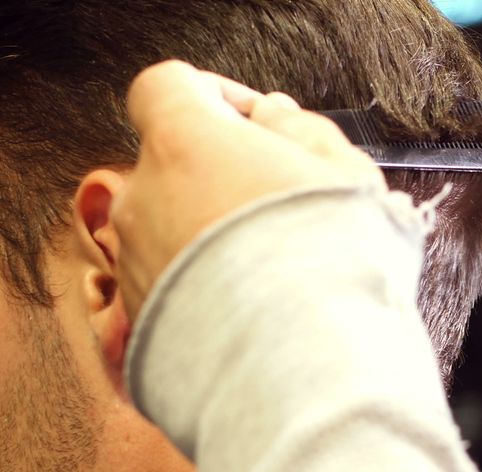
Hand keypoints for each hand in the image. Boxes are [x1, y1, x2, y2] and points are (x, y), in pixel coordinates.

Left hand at [112, 60, 384, 320]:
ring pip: (170, 231)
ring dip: (214, 240)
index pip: (166, 88)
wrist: (304, 374)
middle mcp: (144, 198)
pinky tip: (256, 316)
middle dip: (222, 179)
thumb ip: (303, 132)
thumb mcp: (347, 176)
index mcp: (188, 144)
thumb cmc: (332, 266)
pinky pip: (171, 291)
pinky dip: (204, 294)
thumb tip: (275, 118)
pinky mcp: (137, 325)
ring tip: (277, 275)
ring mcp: (134, 264)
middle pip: (173, 167)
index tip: (259, 126)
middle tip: (284, 209)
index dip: (214, 98)